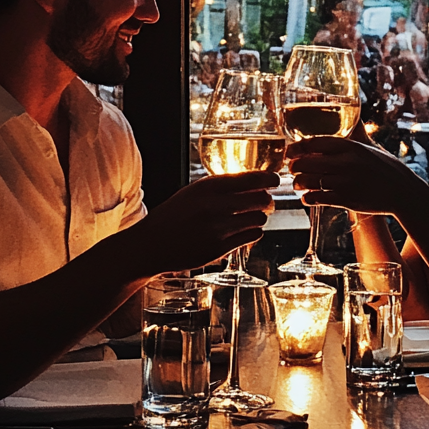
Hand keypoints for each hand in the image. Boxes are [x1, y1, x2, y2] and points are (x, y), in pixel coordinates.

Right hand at [138, 171, 279, 272]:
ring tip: (249, 217)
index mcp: (208, 187)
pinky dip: (252, 232)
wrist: (152, 244)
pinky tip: (243, 231)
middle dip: (267, 200)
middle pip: (261, 199)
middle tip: (265, 202)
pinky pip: (252, 236)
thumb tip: (256, 182)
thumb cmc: (175, 215)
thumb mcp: (195, 192)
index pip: (251, 179)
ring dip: (258, 217)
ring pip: (259, 218)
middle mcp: (214, 206)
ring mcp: (218, 229)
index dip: (269, 179)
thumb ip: (222, 186)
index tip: (275, 180)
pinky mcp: (220, 249)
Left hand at [285, 137, 417, 215]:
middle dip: (294, 166)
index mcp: (350, 146)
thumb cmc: (384, 167)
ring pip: (310, 181)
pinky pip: (319, 198)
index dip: (296, 148)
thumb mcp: (369, 147)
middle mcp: (346, 163)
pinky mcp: (347, 200)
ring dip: (298, 183)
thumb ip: (352, 138)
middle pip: (307, 162)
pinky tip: (307, 198)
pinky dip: (308, 199)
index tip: (289, 152)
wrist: (403, 191)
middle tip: (292, 169)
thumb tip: (345, 121)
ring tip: (297, 184)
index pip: (314, 143)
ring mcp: (346, 182)